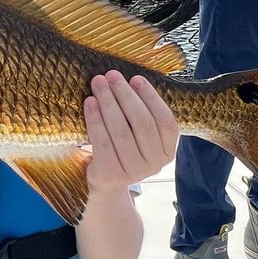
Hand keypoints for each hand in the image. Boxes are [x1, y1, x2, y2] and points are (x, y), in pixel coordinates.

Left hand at [83, 71, 177, 191]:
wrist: (105, 182)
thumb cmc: (122, 149)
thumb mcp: (139, 137)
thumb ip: (141, 115)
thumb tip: (127, 80)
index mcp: (167, 151)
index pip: (165, 120)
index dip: (151, 97)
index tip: (136, 78)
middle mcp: (155, 164)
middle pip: (142, 123)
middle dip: (125, 95)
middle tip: (112, 75)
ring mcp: (134, 172)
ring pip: (121, 130)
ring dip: (108, 102)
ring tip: (98, 83)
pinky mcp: (111, 174)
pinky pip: (102, 141)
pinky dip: (95, 119)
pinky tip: (90, 102)